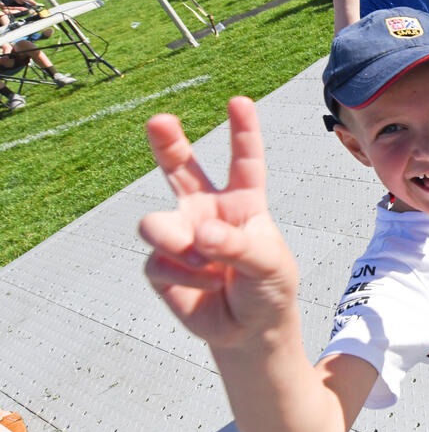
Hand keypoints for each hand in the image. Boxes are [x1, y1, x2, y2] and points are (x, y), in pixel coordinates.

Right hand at [137, 97, 299, 349]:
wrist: (250, 330)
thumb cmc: (268, 288)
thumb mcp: (268, 264)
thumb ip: (236, 245)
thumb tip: (197, 235)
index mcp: (244, 202)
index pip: (244, 161)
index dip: (243, 131)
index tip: (239, 101)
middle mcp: (208, 211)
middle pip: (182, 169)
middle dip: (167, 144)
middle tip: (158, 120)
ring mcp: (182, 236)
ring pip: (156, 224)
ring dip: (175, 241)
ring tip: (198, 255)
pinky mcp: (163, 266)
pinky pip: (159, 261)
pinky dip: (184, 276)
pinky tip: (205, 284)